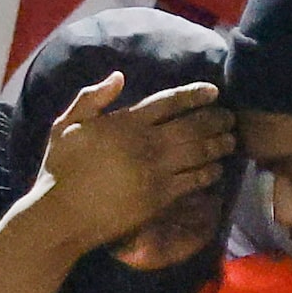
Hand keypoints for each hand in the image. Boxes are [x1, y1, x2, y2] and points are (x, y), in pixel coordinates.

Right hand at [33, 74, 236, 255]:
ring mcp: (156, 172)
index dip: (195, 95)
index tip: (213, 91)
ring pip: (198, 153)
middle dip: (215, 119)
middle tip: (230, 118)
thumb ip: (92, 98)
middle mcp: (147, 144)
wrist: (62, 216)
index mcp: (126, 122)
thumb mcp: (66, 125)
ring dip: (218, 145)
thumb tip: (119, 76)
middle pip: (192, 126)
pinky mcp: (159, 199)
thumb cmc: (60, 170)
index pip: (170, 102)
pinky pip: (193, 182)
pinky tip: (216, 170)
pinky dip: (208, 174)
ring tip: (231, 141)